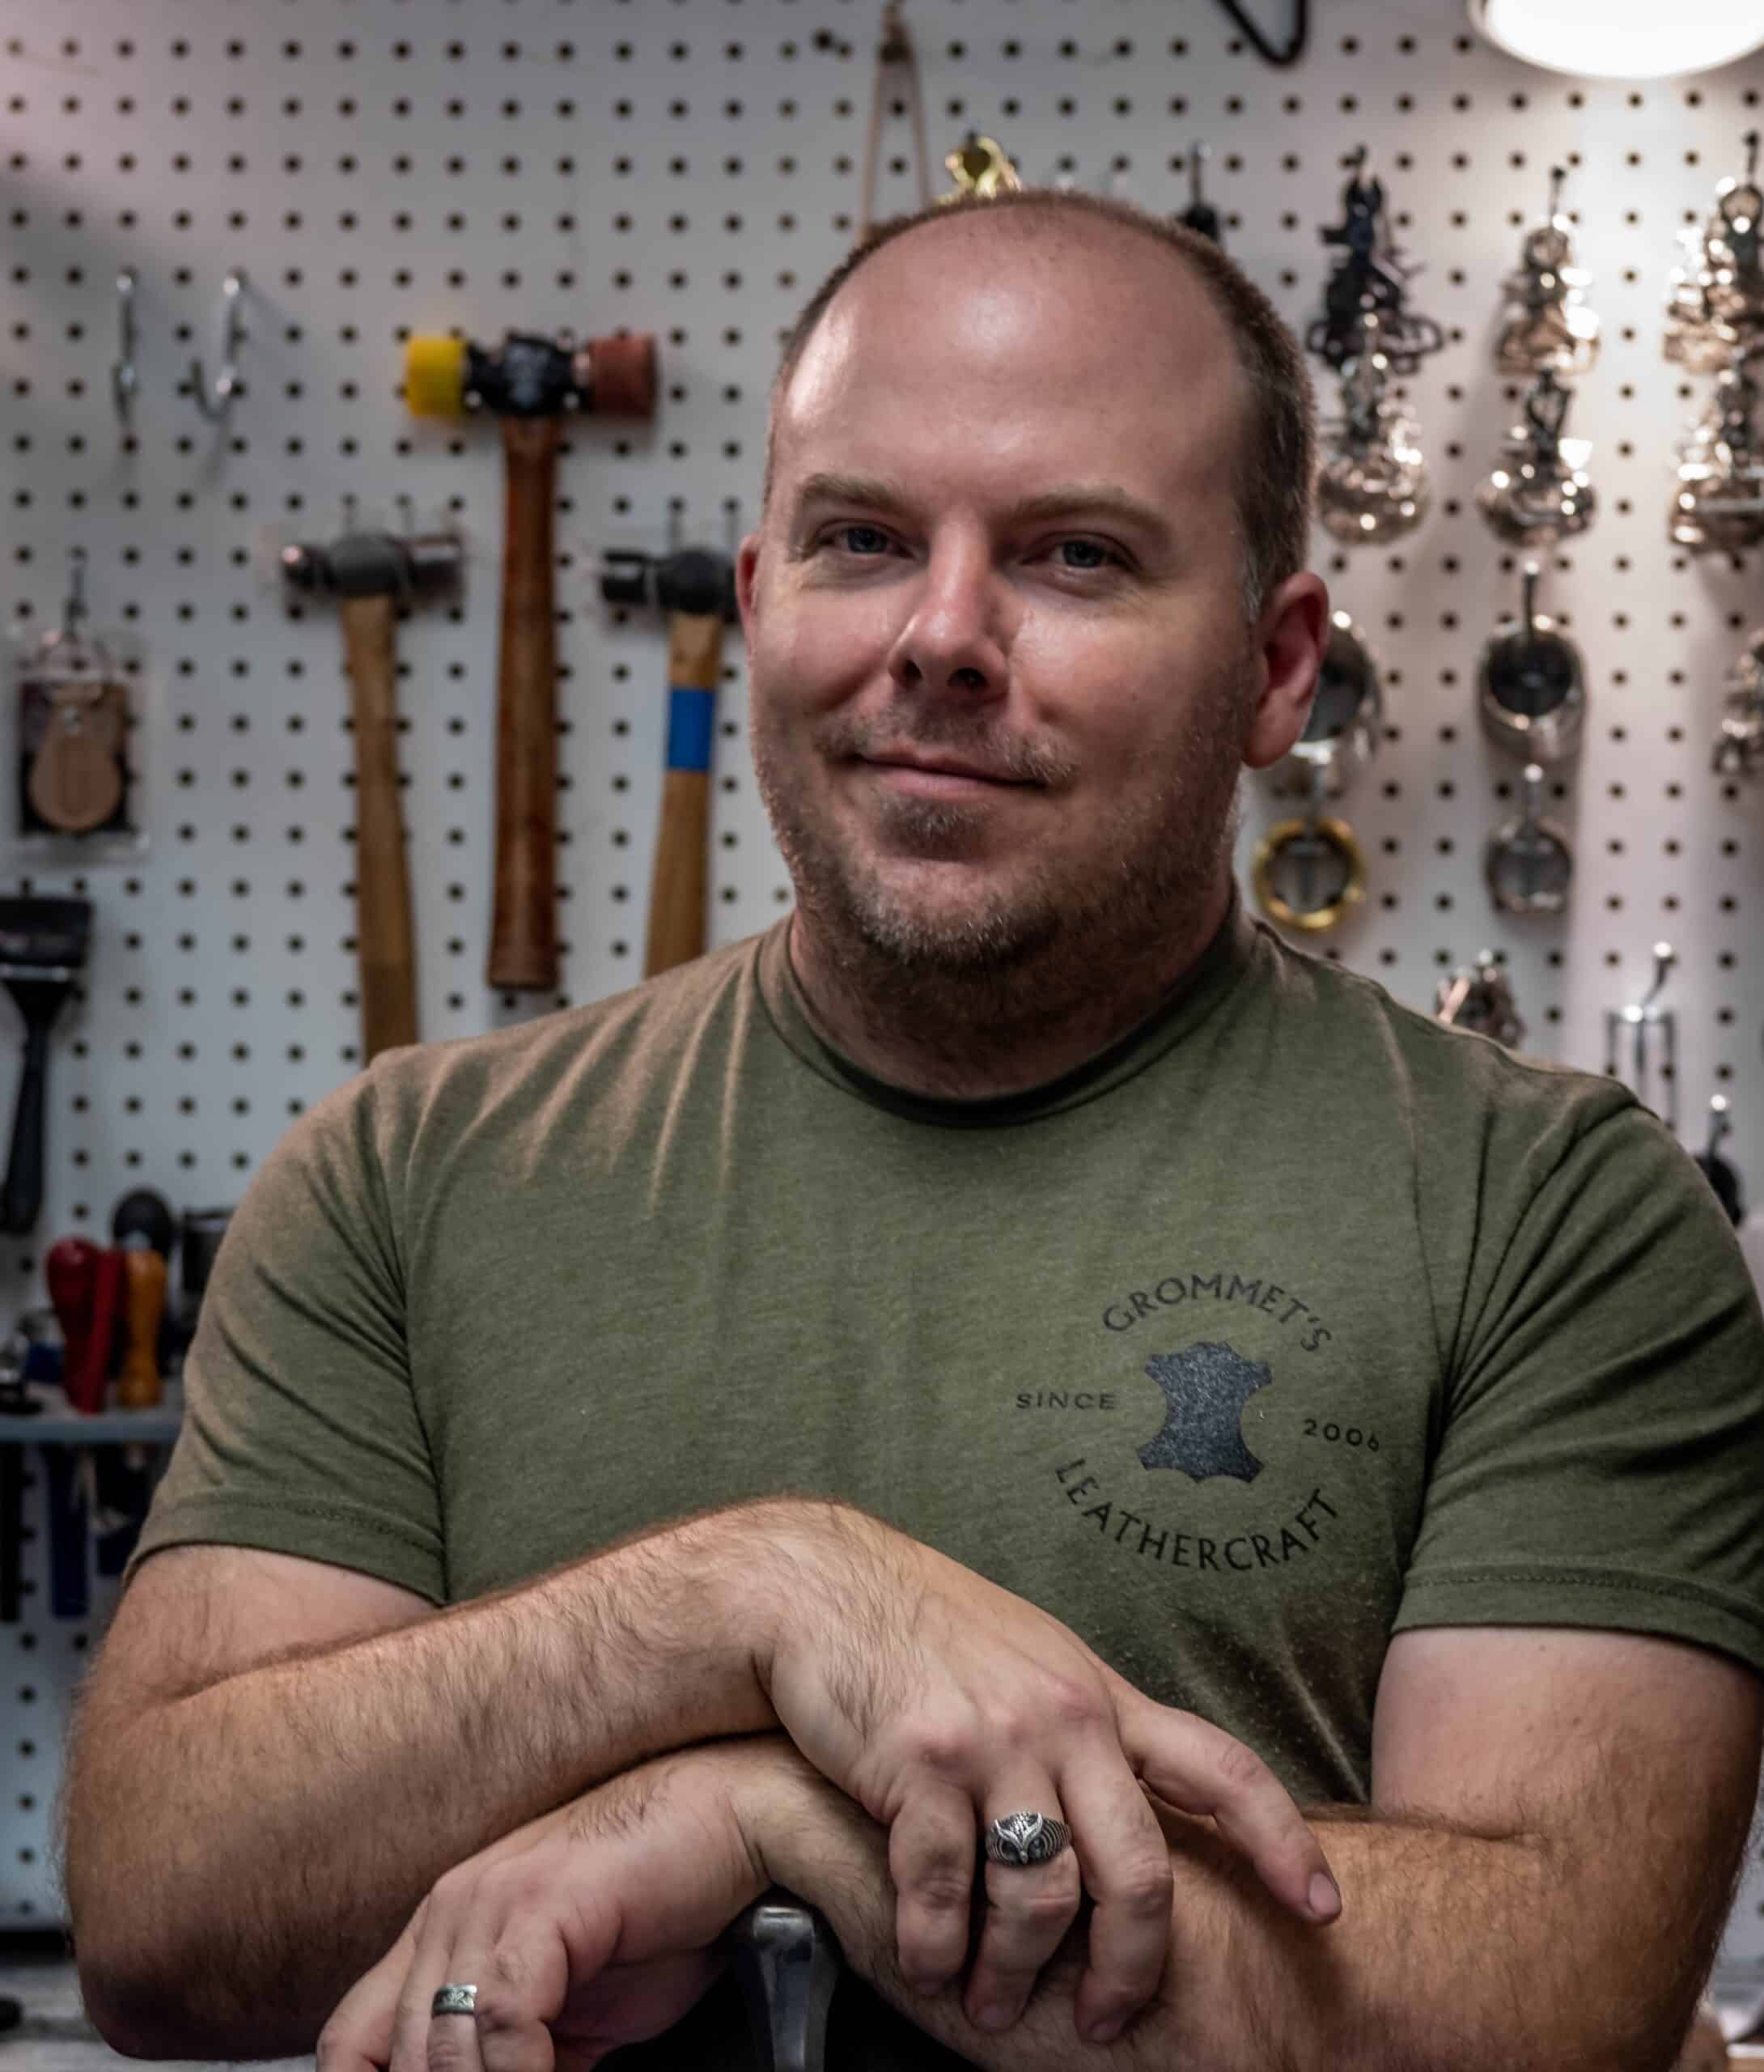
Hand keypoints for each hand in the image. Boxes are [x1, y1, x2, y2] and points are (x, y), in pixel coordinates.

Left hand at [315, 1737, 813, 2071]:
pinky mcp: (541, 1901)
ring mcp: (491, 1899)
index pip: (354, 2047)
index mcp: (445, 1934)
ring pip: (440, 2049)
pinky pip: (501, 2018)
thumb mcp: (566, 2010)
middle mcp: (450, 1912)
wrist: (737, 1820)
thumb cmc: (667, 1909)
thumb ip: (511, 2053)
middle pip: (398, 2058)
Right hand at [756, 1503, 1341, 2045]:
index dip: (1284, 1844)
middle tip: (1103, 2019)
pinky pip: (945, 1893)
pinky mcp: (920, 1763)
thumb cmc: (925, 1629)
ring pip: (1040, 1897)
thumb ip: (1084, 1726)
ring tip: (985, 2003)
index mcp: (1101, 1694)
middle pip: (1140, 1871)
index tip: (1323, 1910)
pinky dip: (936, 1949)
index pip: (1220, 1770)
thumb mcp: (1031, 1659)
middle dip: (1129, 1967)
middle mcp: (1064, 1715)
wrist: (819, 1587)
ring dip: (1012, 1973)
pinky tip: (926, 1964)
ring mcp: (994, 1739)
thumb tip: (1131, 1801)